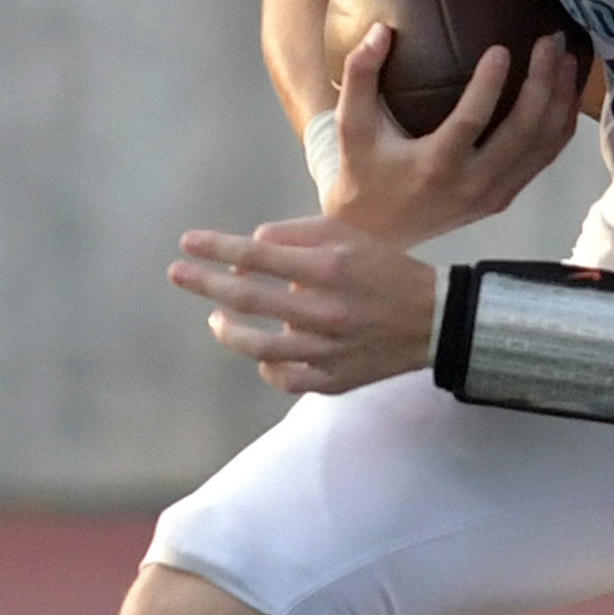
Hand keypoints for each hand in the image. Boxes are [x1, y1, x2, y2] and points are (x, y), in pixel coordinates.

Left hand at [167, 214, 440, 394]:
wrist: (436, 320)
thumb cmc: (385, 270)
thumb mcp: (346, 235)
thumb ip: (295, 234)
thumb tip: (249, 249)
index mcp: (328, 268)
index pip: (256, 254)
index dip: (216, 248)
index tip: (187, 243)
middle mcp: (325, 310)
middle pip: (248, 299)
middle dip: (205, 284)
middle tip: (177, 274)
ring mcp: (329, 350)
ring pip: (259, 348)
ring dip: (228, 331)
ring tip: (216, 319)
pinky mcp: (336, 378)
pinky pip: (286, 380)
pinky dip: (267, 368)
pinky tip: (260, 356)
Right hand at [319, 21, 585, 247]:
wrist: (376, 235)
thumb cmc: (363, 173)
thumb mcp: (350, 125)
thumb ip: (359, 75)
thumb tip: (381, 30)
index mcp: (434, 165)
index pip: (472, 121)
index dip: (490, 84)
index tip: (502, 49)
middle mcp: (472, 184)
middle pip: (523, 132)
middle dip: (543, 82)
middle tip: (549, 41)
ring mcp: (494, 195)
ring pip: (543, 146)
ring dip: (560, 100)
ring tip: (567, 58)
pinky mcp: (504, 198)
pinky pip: (543, 159)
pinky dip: (560, 125)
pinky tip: (565, 92)